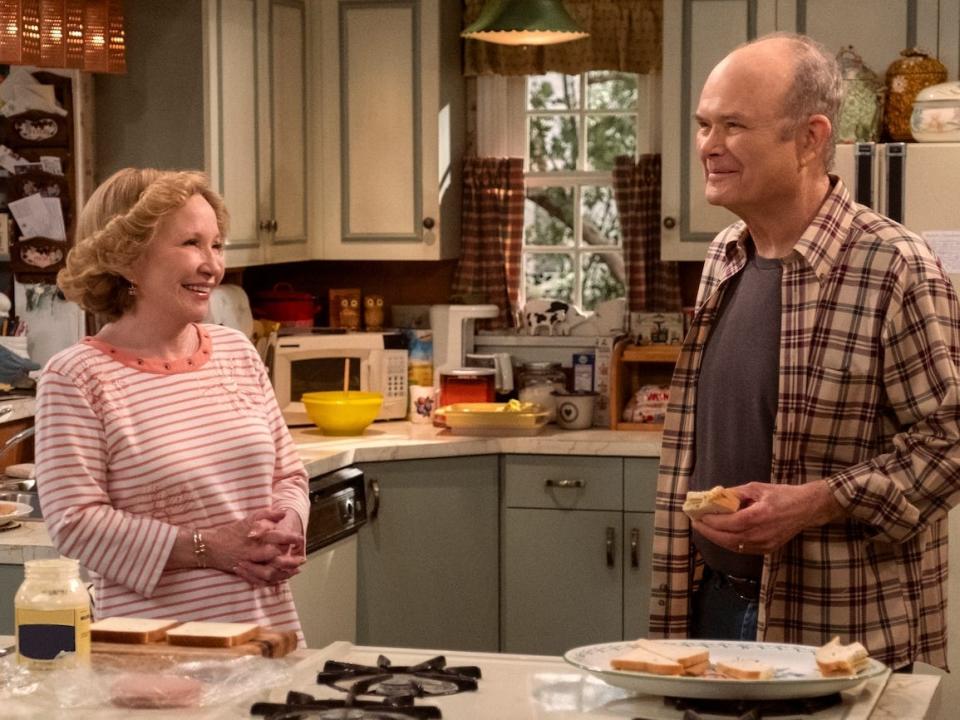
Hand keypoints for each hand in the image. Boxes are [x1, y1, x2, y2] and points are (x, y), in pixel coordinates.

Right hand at [206, 508, 302, 581]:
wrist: (208, 547)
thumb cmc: (230, 532)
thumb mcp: (248, 519)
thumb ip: (267, 515)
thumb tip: (284, 513)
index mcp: (255, 537)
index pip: (277, 537)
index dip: (291, 538)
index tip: (300, 539)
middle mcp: (253, 551)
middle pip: (276, 558)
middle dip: (290, 559)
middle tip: (301, 559)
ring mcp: (248, 564)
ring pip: (269, 572)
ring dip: (284, 572)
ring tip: (296, 570)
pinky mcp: (244, 573)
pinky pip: (261, 580)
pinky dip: (273, 580)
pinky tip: (281, 577)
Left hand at [692, 480, 843, 554]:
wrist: (807, 509)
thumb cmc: (782, 495)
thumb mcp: (757, 488)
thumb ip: (735, 494)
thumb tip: (714, 497)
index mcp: (760, 516)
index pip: (729, 523)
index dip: (711, 522)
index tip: (697, 516)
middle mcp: (762, 534)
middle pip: (728, 538)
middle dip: (708, 531)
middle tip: (696, 523)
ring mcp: (765, 545)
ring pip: (733, 546)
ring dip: (716, 538)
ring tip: (704, 529)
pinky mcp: (767, 550)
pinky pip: (742, 549)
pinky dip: (728, 542)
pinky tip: (720, 535)